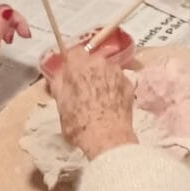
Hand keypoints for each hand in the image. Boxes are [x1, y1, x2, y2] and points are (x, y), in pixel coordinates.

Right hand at [49, 42, 137, 159]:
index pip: (73, 52)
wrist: (108, 138)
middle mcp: (100, 63)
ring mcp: (118, 72)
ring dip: (102, 78)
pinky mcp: (129, 83)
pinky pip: (118, 80)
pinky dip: (114, 87)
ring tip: (98, 98)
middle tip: (82, 89)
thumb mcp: (60, 104)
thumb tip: (60, 75)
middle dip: (87, 71)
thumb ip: (59, 84)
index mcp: (79, 66)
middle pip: (92, 61)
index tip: (69, 73)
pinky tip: (111, 102)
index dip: (71, 62)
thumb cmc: (79, 123)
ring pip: (106, 69)